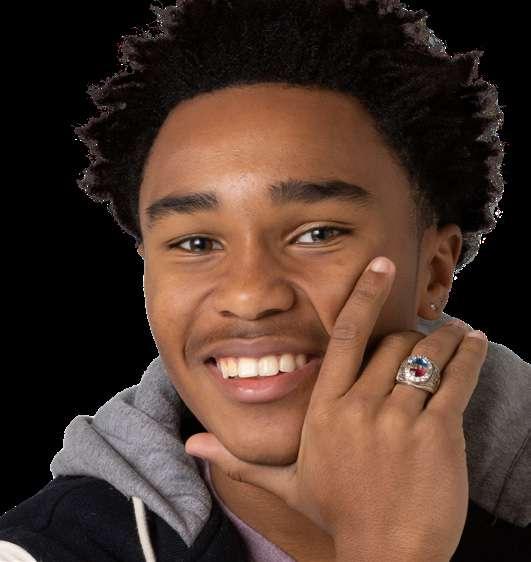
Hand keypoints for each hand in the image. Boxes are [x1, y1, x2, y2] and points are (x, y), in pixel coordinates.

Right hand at [184, 256, 487, 561]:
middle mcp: (360, 407)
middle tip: (428, 331)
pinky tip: (475, 342)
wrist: (386, 556)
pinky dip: (470, 356)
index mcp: (325, 410)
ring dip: (447, 337)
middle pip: (393, 342)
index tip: (380, 266)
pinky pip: (457, 380)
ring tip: (458, 331)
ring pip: (427, 355)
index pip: (346, 337)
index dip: (363, 296)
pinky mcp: (437, 434)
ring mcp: (399, 420)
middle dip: (414, 332)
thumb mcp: (286, 483)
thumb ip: (241, 458)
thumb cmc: (337, 515)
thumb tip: (191, 444)